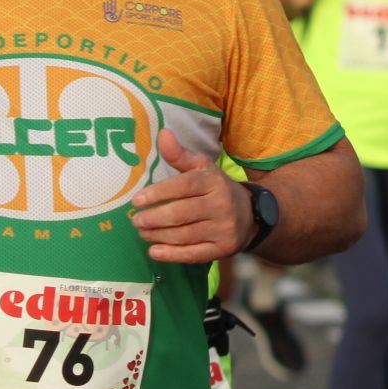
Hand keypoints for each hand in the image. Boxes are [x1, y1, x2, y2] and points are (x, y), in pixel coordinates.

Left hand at [129, 130, 253, 263]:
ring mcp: (223, 229)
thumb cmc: (216, 188)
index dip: (158, 193)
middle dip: (154, 218)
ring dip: (158, 236)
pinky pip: (194, 254)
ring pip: (185, 235)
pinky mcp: (223, 249)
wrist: (251, 214)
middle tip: (136, 220)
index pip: (183, 186)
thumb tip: (163, 134)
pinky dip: (172, 255)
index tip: (137, 200)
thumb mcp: (202, 168)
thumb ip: (180, 154)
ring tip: (142, 233)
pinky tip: (155, 251)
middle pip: (182, 213)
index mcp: (213, 182)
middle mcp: (221, 205)